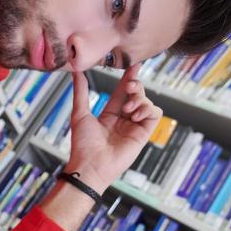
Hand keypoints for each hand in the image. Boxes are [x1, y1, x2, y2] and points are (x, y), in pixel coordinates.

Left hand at [66, 65, 161, 189]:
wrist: (90, 165)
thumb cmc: (83, 144)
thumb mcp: (80, 114)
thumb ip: (81, 92)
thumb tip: (76, 71)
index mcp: (110, 114)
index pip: (122, 92)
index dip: (129, 78)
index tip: (134, 65)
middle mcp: (124, 120)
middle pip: (137, 94)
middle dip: (135, 86)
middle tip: (130, 86)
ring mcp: (134, 127)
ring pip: (147, 102)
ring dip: (140, 99)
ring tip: (128, 109)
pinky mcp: (143, 134)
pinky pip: (155, 115)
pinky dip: (148, 109)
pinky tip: (136, 114)